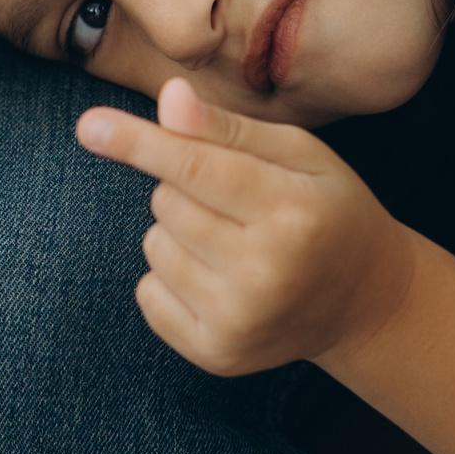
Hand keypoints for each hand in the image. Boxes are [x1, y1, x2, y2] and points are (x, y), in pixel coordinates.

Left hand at [76, 78, 416, 376]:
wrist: (365, 301)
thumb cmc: (326, 210)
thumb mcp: (297, 155)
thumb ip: (227, 128)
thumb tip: (167, 99)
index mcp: (292, 211)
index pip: (195, 167)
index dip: (139, 143)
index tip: (88, 126)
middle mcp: (266, 273)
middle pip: (167, 202)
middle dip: (184, 188)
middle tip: (236, 203)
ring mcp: (239, 321)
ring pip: (154, 245)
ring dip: (177, 233)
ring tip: (232, 241)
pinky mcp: (217, 354)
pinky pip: (148, 294)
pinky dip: (169, 278)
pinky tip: (218, 279)